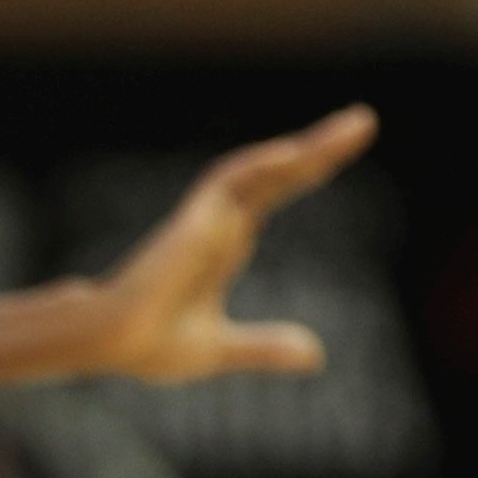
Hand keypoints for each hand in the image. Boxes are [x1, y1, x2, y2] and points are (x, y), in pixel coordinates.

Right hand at [38, 104, 376, 386]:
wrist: (112, 344)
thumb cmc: (152, 345)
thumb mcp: (223, 350)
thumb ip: (266, 349)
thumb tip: (316, 356)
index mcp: (226, 244)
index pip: (276, 195)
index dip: (309, 171)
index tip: (342, 155)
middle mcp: (220, 222)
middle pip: (280, 174)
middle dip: (322, 148)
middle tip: (365, 120)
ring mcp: (207, 218)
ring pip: (263, 170)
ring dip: (306, 148)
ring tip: (353, 127)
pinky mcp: (193, 221)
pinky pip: (231, 181)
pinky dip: (264, 165)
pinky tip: (298, 154)